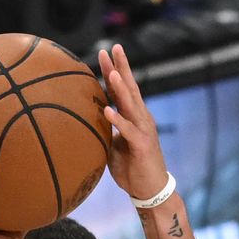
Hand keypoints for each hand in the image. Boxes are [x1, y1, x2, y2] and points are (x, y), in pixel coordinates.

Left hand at [98, 44, 169, 203]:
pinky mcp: (142, 145)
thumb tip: (87, 121)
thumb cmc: (132, 168)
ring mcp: (143, 130)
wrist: (150, 190)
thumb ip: (105, 131)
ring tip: (111, 73)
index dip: (114, 70)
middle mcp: (141, 118)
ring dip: (120, 88)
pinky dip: (118, 120)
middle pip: (130, 88)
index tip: (104, 53)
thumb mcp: (114, 146)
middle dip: (120, 68)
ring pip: (131, 105)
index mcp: (134, 117)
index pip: (123, 89)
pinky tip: (107, 110)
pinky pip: (128, 130)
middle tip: (113, 48)